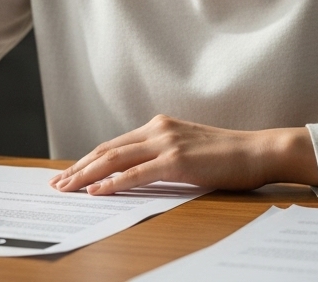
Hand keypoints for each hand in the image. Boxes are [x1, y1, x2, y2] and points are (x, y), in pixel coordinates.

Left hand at [48, 114, 317, 195]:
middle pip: (107, 149)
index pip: (114, 144)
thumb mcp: (188, 150)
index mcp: (159, 126)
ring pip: (115, 159)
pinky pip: (137, 173)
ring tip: (67, 188)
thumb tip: (137, 173)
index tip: (70, 173)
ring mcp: (167, 143)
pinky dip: (113, 182)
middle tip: (58, 184)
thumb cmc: (229, 156)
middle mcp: (158, 129)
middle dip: (78, 167)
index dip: (88, 159)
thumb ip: (162, 155)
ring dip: (86, 175)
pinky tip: (97, 190)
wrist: (259, 151)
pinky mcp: (177, 161)